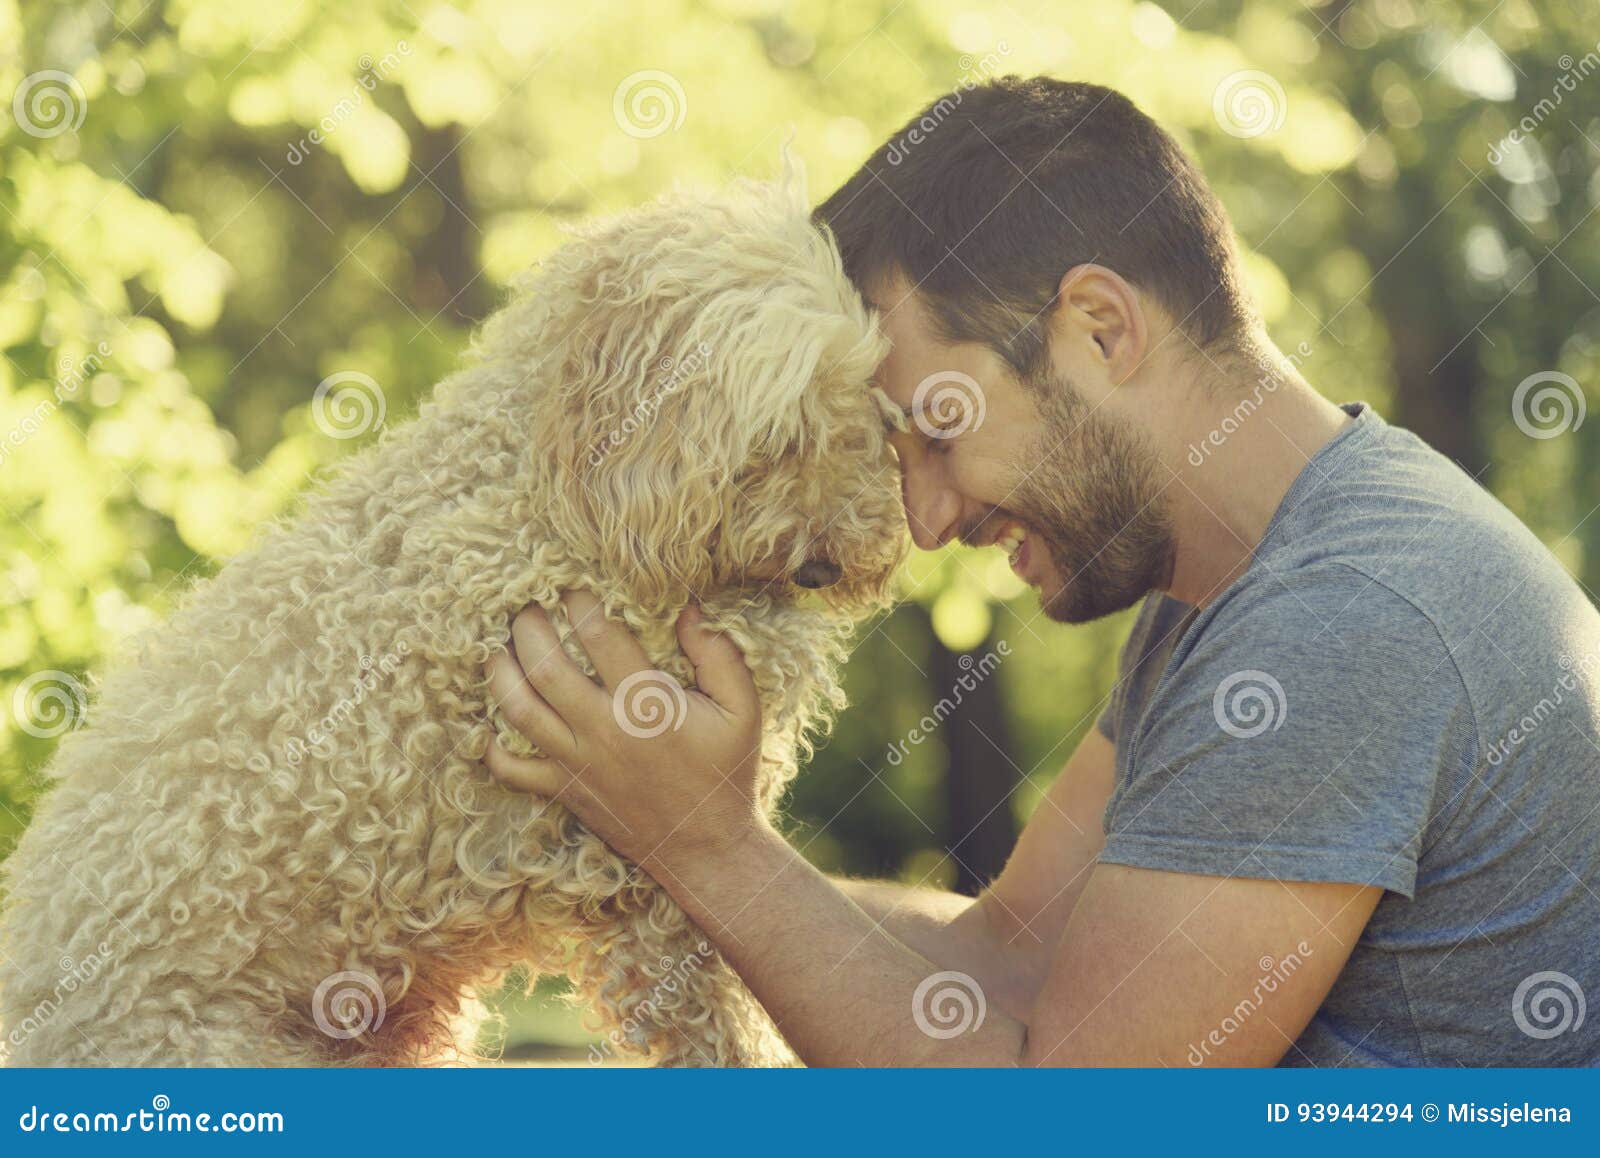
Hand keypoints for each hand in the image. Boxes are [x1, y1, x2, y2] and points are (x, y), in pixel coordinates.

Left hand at [484, 589, 766, 873]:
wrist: (707, 849)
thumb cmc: (726, 772)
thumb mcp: (743, 709)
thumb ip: (719, 655)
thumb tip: (688, 608)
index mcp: (647, 705)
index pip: (600, 636)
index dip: (580, 601)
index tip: (573, 583)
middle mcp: (603, 731)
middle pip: (545, 667)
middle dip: (529, 627)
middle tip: (526, 606)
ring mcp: (577, 764)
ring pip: (518, 710)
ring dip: (500, 673)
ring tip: (498, 647)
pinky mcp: (564, 790)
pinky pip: (511, 768)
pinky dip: (492, 744)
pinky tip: (492, 718)